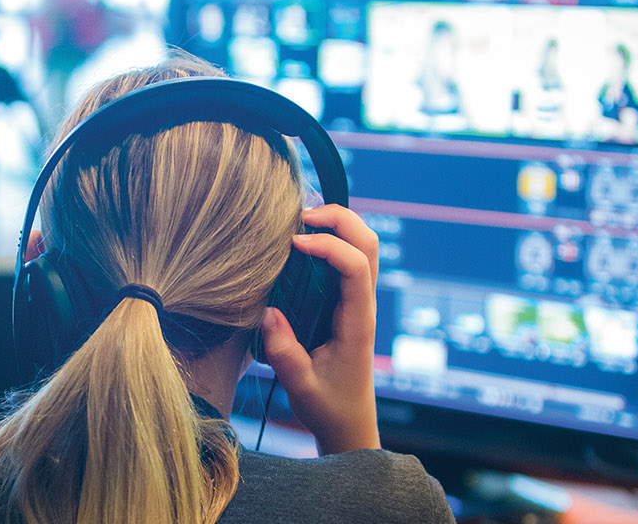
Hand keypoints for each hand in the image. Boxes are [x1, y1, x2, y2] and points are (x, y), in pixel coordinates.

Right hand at [259, 204, 379, 454]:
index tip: (294, 244)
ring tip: (298, 223)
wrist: (349, 422)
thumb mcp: (301, 387)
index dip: (328, 246)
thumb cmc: (328, 406)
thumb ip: (285, 353)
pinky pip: (348, 258)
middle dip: (339, 218)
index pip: (356, 266)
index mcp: (357, 322)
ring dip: (337, 224)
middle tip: (299, 216)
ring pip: (364, 244)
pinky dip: (330, 239)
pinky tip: (300, 245)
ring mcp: (358, 301)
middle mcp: (363, 305)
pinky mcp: (347, 302)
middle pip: (368, 242)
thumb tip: (268, 313)